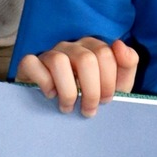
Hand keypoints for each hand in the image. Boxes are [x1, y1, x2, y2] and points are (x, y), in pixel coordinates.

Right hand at [15, 36, 138, 116]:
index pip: (105, 54)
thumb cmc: (92, 96)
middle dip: (91, 91)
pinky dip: (43, 82)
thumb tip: (119, 43)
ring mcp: (50, 53)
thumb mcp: (117, 85)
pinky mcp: (29, 64)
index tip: (106, 102)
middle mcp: (71, 46)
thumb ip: (127, 64)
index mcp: (93, 47)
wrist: (64, 113)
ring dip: (67, 92)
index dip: (108, 82)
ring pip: (59, 62)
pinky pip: (32, 63)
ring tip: (68, 107)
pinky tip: (50, 95)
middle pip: (85, 59)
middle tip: (88, 110)